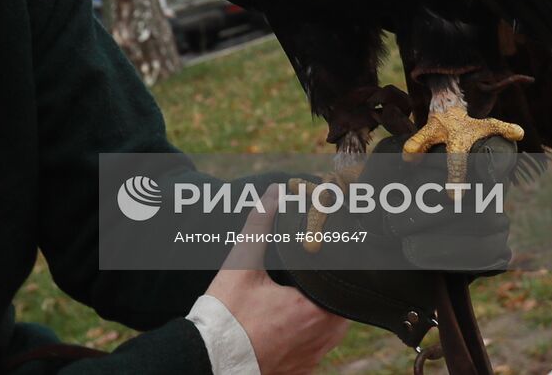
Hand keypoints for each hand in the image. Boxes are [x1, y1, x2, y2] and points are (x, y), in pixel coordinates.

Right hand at [206, 186, 348, 374]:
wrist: (209, 359)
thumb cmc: (227, 315)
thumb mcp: (242, 264)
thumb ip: (260, 225)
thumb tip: (275, 194)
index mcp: (317, 310)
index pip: (342, 283)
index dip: (332, 269)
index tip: (319, 260)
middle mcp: (323, 338)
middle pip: (339, 306)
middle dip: (324, 290)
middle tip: (303, 277)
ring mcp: (312, 358)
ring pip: (330, 330)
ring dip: (319, 313)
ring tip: (296, 297)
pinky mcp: (300, 372)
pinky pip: (314, 350)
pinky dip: (306, 337)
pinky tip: (287, 325)